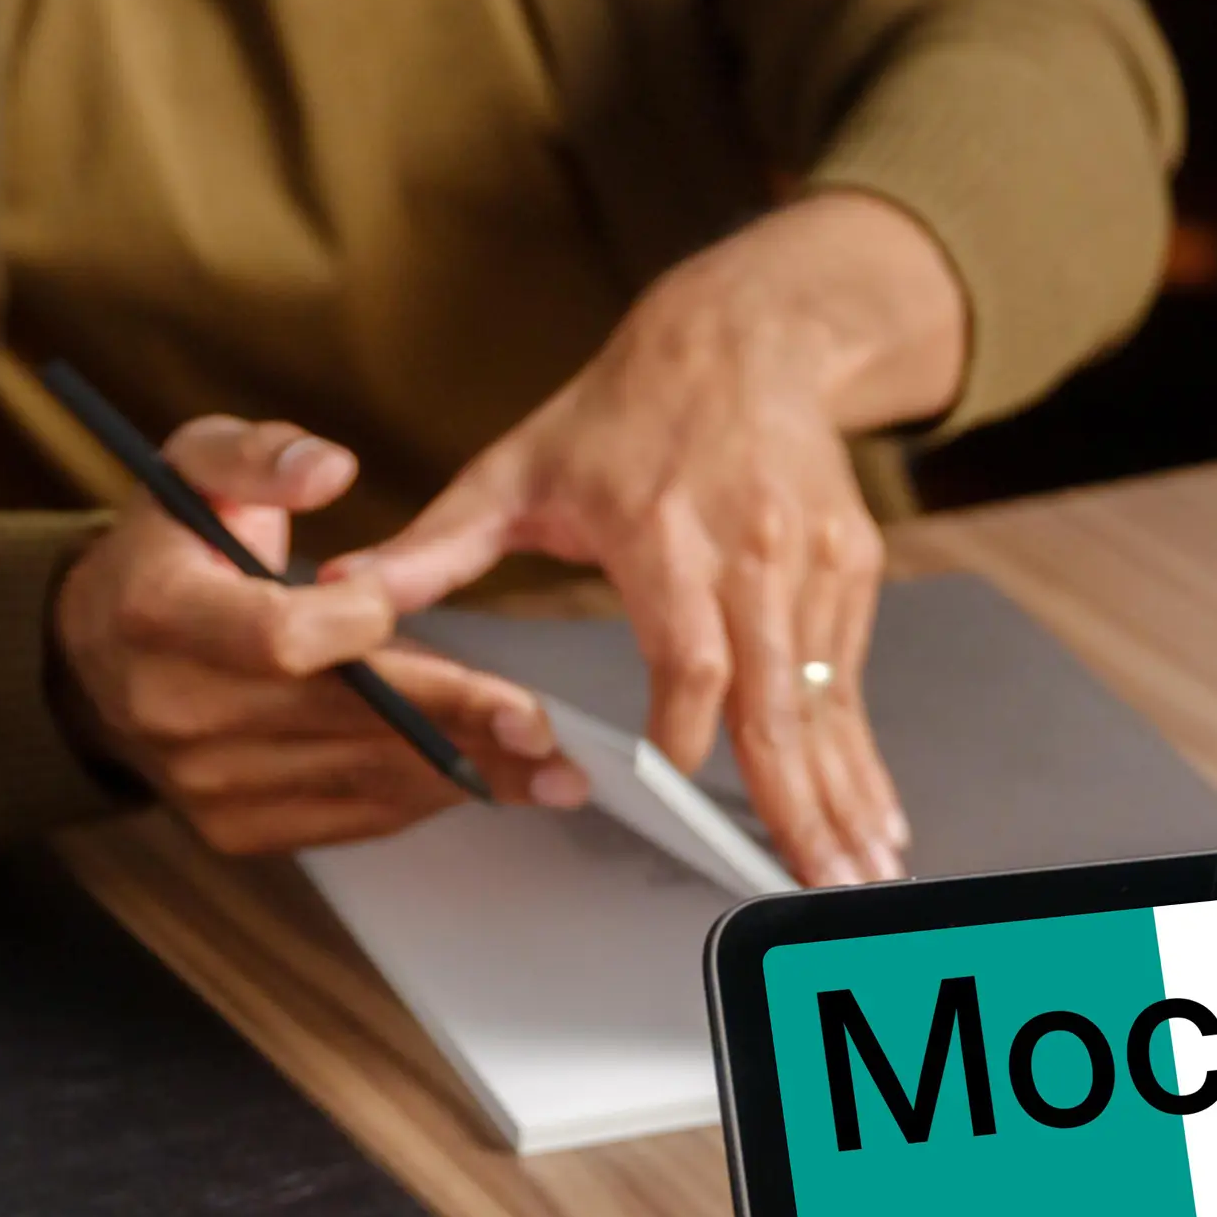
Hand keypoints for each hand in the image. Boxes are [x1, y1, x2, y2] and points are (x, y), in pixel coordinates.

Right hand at [49, 417, 579, 853]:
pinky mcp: (235, 827)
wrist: (103, 651)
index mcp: (161, 615)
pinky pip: (350, 816)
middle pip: (340, 721)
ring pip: (358, 778)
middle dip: (452, 718)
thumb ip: (260, 456)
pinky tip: (487, 779)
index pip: (282, 639)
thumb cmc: (170, 547)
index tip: (393, 600)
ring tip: (549, 768)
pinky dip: (422, 797)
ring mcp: (204, 782)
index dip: (354, 625)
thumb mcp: (196, 467)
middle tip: (543, 727)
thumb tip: (330, 468)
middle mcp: (175, 711)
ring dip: (463, 774)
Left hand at [343, 194, 967, 888]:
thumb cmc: (625, 410)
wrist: (747, 335)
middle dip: (796, 799)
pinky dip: (863, 758)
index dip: (686, 723)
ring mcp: (809, 562)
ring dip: (844, 796)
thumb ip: (434, 546)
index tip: (678, 783)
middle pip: (775, 698)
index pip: (687, 651)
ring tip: (860, 876)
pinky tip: (876, 820)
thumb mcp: (518, 469)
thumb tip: (340, 597)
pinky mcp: (850, 569)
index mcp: (662, 532)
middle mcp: (749, 551)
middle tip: (813, 881)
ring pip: (825, 703)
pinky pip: (851, 684)